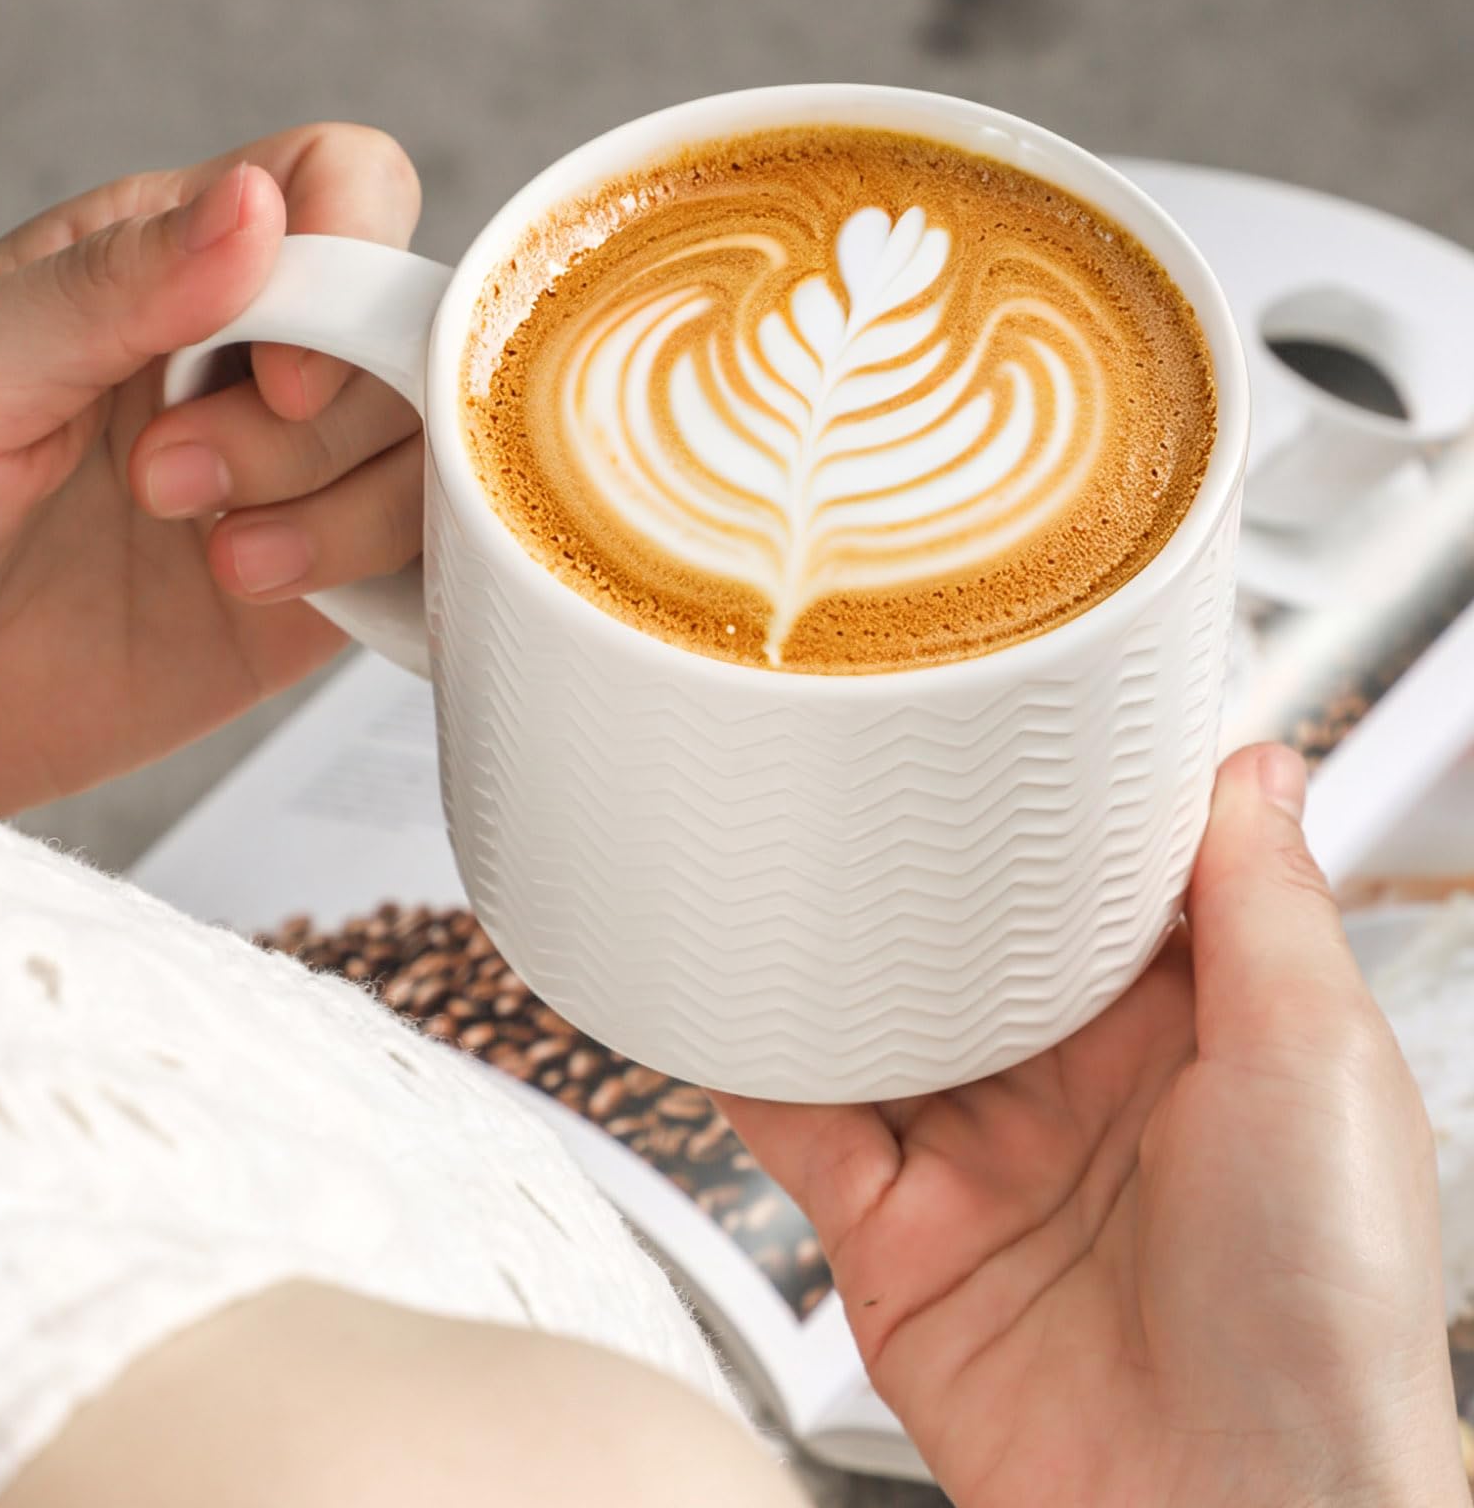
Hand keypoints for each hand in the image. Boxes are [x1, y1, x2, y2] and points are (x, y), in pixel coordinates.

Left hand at [0, 124, 422, 811]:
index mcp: (175, 261)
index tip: (278, 375)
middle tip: (164, 483)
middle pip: (406, 336)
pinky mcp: (329, 584)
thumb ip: (117, 282)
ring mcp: (304, 475)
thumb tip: (259, 205)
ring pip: (432, 456)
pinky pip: (426, 558)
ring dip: (332, 514)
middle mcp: (260, 359)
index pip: (345, 188)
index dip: (356, 260)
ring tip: (216, 560)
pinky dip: (371, 574)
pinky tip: (262, 592)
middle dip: (302, 430)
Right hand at [718, 745, 1465, 1507]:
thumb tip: (1256, 766)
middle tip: (852, 771)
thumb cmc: (1320, 1313)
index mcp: (1187, 1041)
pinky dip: (748, 1062)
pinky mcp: (895, 1238)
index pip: (1096, 895)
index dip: (1050, 818)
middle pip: (963, 952)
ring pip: (869, 1025)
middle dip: (912, 878)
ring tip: (763, 860)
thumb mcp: (1316, 1061)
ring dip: (816, 957)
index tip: (997, 724)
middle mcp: (1075, 1094)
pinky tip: (716, 995)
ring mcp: (979, 1165)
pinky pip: (799, 1127)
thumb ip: (1266, 907)